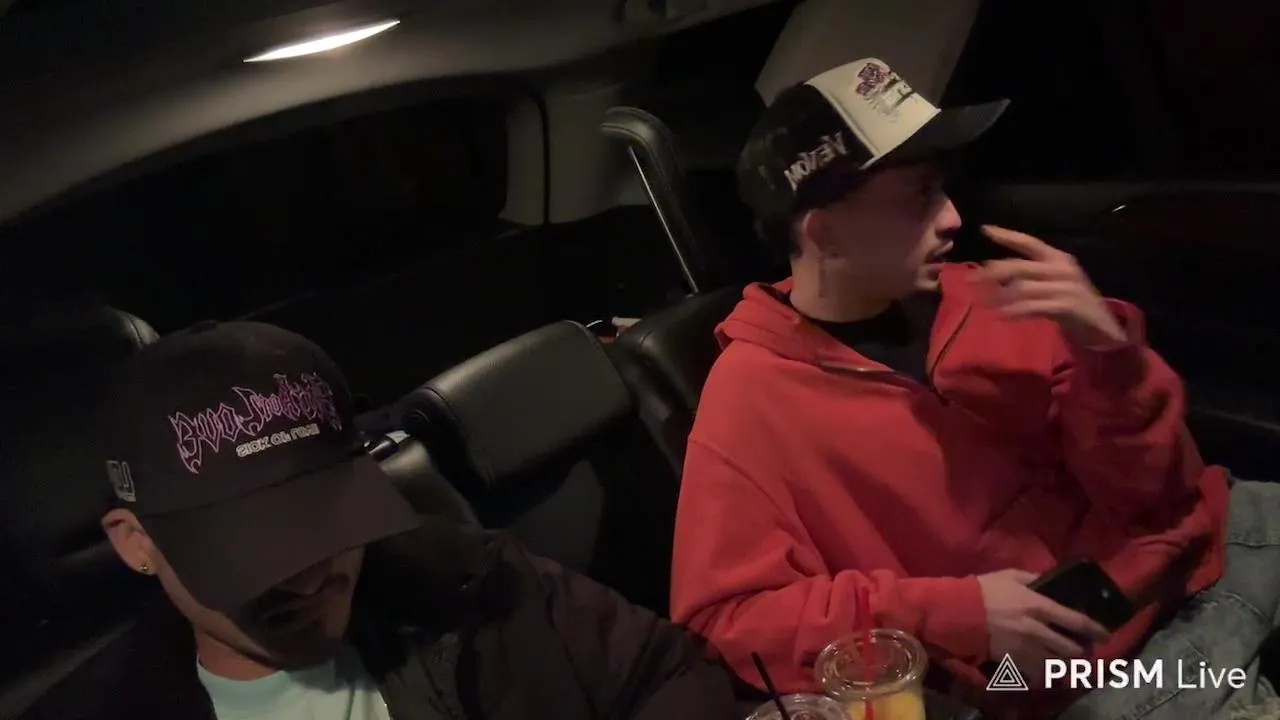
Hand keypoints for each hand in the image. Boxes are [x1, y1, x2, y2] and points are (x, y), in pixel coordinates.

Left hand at [972, 225, 1125, 346]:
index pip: (1029, 242)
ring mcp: (1066, 286)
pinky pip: (1033, 307)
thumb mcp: (1051, 283)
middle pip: (1020, 266)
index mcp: (1058, 258)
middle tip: (970, 280)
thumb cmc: (1071, 303)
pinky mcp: (1067, 306)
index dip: (1007, 235)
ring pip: (1023, 288)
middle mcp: (1062, 268)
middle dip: (992, 273)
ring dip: (1000, 296)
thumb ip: (1029, 276)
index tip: (985, 229)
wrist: (1101, 326)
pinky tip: (1001, 316)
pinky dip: (1015, 311)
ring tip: (982, 303)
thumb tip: (994, 273)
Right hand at [977, 569, 1110, 688]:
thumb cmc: (984, 590)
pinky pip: (1035, 673)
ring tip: (1063, 660)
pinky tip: (1041, 669)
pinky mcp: (1013, 661)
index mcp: (1039, 606)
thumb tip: (1049, 581)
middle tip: (1081, 649)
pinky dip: (1041, 673)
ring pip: (1055, 664)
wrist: (959, 612)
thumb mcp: (1010, 575)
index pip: (1076, 621)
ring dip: (1062, 663)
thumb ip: (1033, 578)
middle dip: (1079, 651)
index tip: (1106, 634)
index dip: (1095, 629)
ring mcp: (1025, 649)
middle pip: (1070, 649)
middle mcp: (1037, 631)